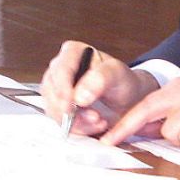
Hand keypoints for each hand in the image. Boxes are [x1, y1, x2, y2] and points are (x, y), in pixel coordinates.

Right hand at [39, 41, 156, 136]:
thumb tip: (79, 96)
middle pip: (52, 92)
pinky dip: (77, 127)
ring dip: (76, 121)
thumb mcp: (117, 74)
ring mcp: (57, 88)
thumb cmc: (122, 81)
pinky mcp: (59, 106)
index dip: (63, 90)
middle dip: (71, 110)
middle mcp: (60, 68)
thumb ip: (100, 79)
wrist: (127, 98)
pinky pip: (60, 120)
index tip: (71, 106)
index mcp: (72, 52)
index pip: (60, 70)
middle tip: (93, 117)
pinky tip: (93, 125)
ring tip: (99, 121)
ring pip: (53, 109)